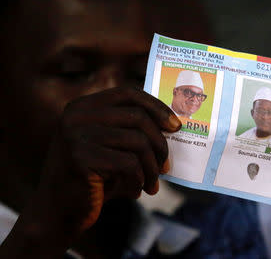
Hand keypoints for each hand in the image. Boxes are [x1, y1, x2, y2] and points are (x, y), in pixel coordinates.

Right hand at [27, 87, 180, 238]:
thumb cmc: (94, 177)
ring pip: (138, 142)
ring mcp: (76, 135)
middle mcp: (77, 115)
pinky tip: (135, 192)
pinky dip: (139, 180)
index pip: (129, 94)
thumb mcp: (111, 146)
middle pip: (138, 117)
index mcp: (84, 106)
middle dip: (160, 144)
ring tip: (152, 184)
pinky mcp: (80, 158)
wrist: (59, 211)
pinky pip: (129, 164)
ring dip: (152, 168)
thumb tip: (174, 124)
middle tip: (166, 167)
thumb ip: (131, 129)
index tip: (176, 126)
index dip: (157, 107)